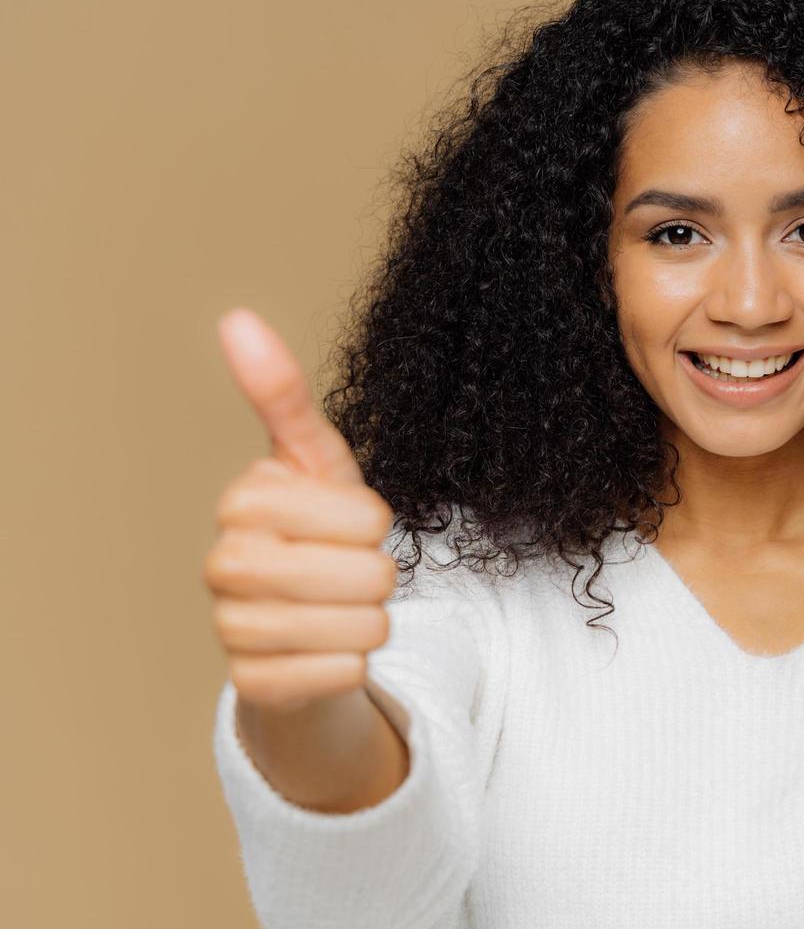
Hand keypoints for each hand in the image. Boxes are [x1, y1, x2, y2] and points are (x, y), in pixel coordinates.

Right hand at [202, 308, 398, 713]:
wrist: (300, 630)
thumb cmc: (316, 535)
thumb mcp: (317, 465)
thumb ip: (283, 396)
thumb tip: (235, 317)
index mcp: (245, 500)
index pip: (368, 518)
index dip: (377, 527)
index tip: (347, 527)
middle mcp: (224, 562)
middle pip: (367, 575)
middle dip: (379, 578)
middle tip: (349, 574)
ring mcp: (230, 627)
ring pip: (361, 626)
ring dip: (372, 622)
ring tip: (342, 612)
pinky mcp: (251, 686)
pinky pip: (344, 674)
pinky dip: (354, 665)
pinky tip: (326, 653)